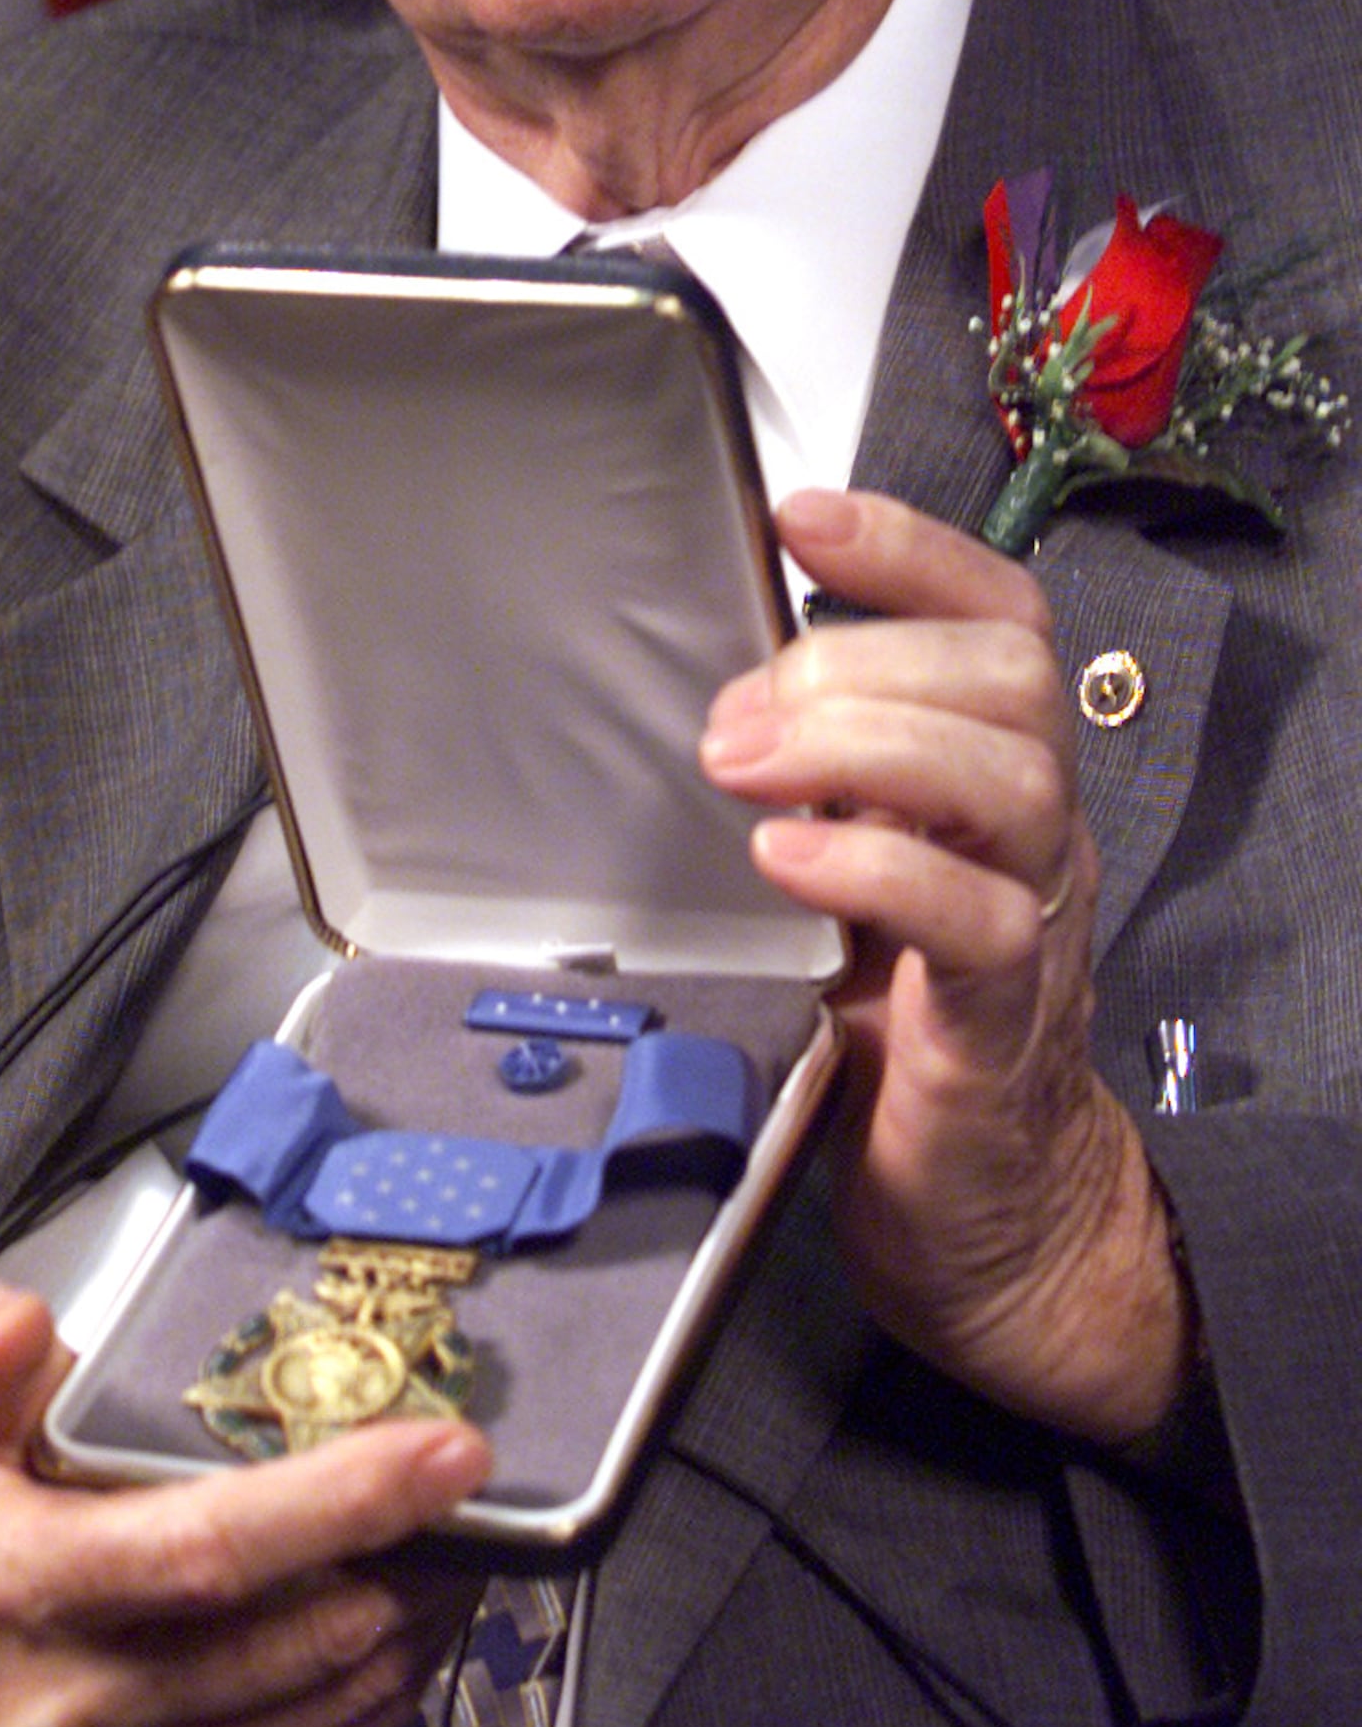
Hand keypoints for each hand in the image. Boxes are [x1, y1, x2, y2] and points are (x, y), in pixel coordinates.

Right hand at [0, 1278, 489, 1726]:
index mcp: (23, 1582)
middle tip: (485, 1496)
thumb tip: (16, 1323)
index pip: (209, 1549)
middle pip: (289, 1644)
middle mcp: (72, 1699)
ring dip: (414, 1632)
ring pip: (318, 1715)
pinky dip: (383, 1698)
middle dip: (412, 1568)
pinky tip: (411, 1624)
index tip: (451, 1450)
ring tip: (464, 1547)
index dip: (342, 1502)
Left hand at [701, 487, 1191, 1443]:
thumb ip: (804, 774)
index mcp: (992, 771)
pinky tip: (787, 859)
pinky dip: (878, 867)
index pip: (998, 616)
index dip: (910, 549)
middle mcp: (1032, 830)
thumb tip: (693, 679)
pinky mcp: (999, 1026)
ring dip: (862, 746)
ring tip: (742, 767)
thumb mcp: (846, 864)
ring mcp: (1033, 922)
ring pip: (1010, 778)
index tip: (799, 516)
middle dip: (863, 660)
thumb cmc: (893, 1021)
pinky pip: (980, 922)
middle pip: (1010, 678)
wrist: (977, 1210)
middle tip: (734, 716)